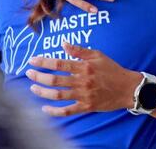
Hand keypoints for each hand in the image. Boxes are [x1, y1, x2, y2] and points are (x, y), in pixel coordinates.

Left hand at [26, 43, 141, 115]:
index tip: (32, 60)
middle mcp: (82, 81)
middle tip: (29, 73)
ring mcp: (83, 95)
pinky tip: (44, 108)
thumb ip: (80, 50)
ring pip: (58, 95)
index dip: (43, 62)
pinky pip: (67, 111)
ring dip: (42, 92)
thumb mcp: (98, 55)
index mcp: (84, 66)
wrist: (127, 88)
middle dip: (39, 77)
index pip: (59, 63)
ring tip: (33, 88)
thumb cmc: (112, 69)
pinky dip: (54, 111)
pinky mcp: (86, 106)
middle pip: (55, 80)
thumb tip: (64, 44)